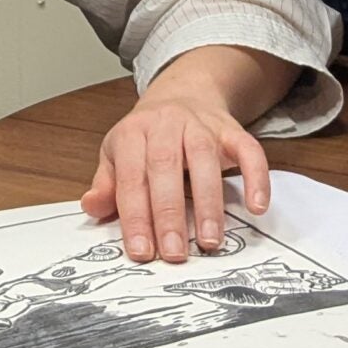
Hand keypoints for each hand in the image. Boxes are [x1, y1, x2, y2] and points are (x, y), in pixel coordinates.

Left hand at [81, 86, 270, 263]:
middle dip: (169, 214)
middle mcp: (166, 125)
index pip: (131, 177)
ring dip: (208, 202)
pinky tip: (256, 207)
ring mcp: (201, 125)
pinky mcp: (231, 130)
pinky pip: (248, 150)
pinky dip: (255, 177)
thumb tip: (91, 207)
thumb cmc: (148, 136)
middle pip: (165, 167)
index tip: (141, 252)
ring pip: (204, 159)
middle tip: (174, 253)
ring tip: (209, 241)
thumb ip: (107, 184)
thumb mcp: (118, 154)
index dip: (135, 217)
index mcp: (133, 133)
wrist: (183, 94)